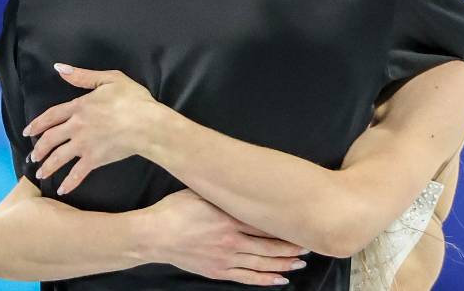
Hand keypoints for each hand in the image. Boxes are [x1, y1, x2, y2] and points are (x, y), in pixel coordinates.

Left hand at [23, 63, 160, 194]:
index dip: (38, 123)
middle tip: (33, 156)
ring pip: (58, 157)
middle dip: (39, 148)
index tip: (28, 132)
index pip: (52, 115)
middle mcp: (76, 126)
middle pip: (50, 138)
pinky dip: (69, 183)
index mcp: (79, 106)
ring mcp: (84, 144)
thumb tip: (59, 68)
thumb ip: (83, 76)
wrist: (147, 124)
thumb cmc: (133, 100)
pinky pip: (77, 173)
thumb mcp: (110, 79)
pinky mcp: (95, 159)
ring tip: (41, 173)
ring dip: (47, 166)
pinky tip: (62, 189)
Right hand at [150, 189, 308, 285]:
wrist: (154, 235)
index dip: (286, 226)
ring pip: (262, 264)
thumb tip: (243, 183)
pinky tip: (280, 280)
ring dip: (283, 264)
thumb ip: (225, 193)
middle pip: (269, 246)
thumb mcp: (203, 193)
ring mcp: (225, 259)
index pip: (266, 224)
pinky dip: (265, 280)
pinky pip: (247, 278)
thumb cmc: (176, 210)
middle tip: (309, 245)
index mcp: (230, 219)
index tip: (302, 224)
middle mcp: (232, 241)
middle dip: (291, 247)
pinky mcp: (217, 271)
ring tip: (301, 263)